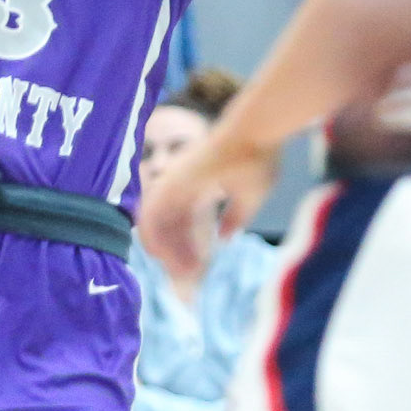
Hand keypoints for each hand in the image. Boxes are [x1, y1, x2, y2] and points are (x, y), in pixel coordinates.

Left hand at [139, 139, 276, 281]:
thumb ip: (235, 218)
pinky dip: (154, 237)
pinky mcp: (171, 181)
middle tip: (187, 277)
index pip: (184, 222)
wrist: (256, 132)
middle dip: (177, 253)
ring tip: (178, 274)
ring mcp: (174, 182)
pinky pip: (151, 216)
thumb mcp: (250, 197)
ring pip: (157, 224)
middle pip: (170, 227)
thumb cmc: (258, 157)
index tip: (199, 267)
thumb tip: (225, 238)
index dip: (189, 246)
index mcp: (198, 186)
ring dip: (166, 250)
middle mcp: (182, 185)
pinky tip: (162, 257)